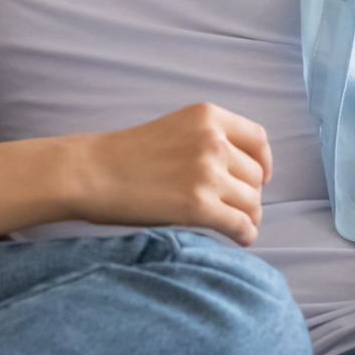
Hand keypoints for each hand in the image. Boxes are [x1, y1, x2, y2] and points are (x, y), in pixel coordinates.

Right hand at [60, 103, 272, 245]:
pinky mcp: (198, 205)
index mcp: (207, 116)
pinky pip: (240, 224)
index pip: (258, 140)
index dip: (263, 163)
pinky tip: (237, 239)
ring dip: (247, 216)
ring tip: (235, 224)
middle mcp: (212, 140)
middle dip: (249, 195)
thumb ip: (209, 141)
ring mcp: (206, 172)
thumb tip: (244, 175)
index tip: (259, 178)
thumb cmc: (127, 155)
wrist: (91, 172)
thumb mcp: (175, 129)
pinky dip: (244, 235)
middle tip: (236, 208)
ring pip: (252, 202)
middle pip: (255, 176)